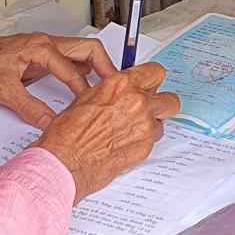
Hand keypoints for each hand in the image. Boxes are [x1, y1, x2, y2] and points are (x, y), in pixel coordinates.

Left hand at [0, 33, 119, 128]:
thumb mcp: (3, 91)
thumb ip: (31, 108)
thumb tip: (52, 124)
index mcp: (40, 46)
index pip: (75, 67)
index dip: (88, 89)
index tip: (97, 105)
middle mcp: (44, 43)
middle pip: (88, 50)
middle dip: (106, 68)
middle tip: (117, 88)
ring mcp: (41, 49)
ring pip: (79, 54)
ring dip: (94, 69)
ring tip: (105, 90)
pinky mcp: (36, 58)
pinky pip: (66, 62)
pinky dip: (79, 73)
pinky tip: (81, 87)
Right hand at [36, 64, 179, 199]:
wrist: (64, 162)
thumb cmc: (68, 133)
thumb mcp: (86, 98)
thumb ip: (112, 91)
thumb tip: (122, 90)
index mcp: (122, 85)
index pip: (155, 72)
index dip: (151, 80)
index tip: (149, 84)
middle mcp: (137, 102)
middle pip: (170, 99)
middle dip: (161, 103)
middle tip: (148, 107)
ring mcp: (144, 126)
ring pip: (162, 122)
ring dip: (151, 124)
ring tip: (130, 130)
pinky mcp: (145, 148)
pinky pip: (152, 140)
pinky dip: (142, 141)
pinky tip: (124, 143)